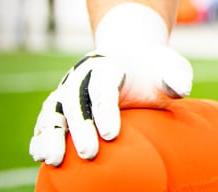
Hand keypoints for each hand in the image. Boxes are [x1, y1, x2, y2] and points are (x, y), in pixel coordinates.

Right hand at [28, 4, 193, 165]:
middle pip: (75, 101)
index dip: (106, 112)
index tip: (111, 136)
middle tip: (90, 155)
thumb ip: (176, 76)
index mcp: (109, 65)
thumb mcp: (170, 67)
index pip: (104, 89)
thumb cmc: (154, 69)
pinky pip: (46, 119)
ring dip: (50, 135)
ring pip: (53, 110)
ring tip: (52, 160)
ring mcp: (68, 88)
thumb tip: (178, 89)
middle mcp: (83, 75)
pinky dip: (40, 136)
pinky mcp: (60, 102)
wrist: (131, 56)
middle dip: (80, 129)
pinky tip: (39, 155)